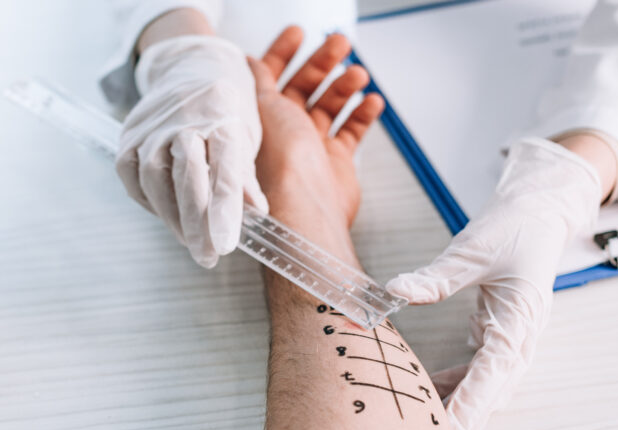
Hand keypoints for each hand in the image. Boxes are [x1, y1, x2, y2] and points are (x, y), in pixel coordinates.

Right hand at [117, 34, 267, 267]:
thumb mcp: (246, 135)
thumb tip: (254, 216)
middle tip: (207, 257)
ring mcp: (152, 126)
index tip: (225, 245)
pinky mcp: (128, 137)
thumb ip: (245, 177)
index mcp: (224, 116)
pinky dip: (151, 204)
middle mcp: (185, 118)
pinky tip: (168, 215)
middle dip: (196, 222)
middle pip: (187, 176)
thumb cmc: (225, 109)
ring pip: (156, 182)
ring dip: (173, 219)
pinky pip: (134, 180)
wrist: (188, 65)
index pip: (225, 167)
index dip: (224, 209)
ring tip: (192, 242)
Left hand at [249, 27, 383, 262]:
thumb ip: (258, 82)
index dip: (283, 52)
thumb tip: (245, 60)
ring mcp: (310, 147)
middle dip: (323, 62)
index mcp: (260, 118)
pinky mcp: (334, 162)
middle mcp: (283, 132)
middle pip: (304, 86)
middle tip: (341, 43)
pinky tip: (372, 101)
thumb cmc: (278, 163)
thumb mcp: (262, 108)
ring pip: (329, 105)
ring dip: (345, 86)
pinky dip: (362, 114)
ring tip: (360, 75)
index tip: (299, 32)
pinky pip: (350, 131)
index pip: (270, 76)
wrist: (305, 208)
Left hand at [386, 139, 602, 429]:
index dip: (469, 408)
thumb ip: (436, 276)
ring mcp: (510, 339)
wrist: (542, 209)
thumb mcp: (475, 248)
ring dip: (454, 408)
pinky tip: (423, 393)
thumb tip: (395, 291)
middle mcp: (519, 338)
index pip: (492, 377)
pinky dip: (452, 385)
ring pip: (482, 387)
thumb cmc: (517, 226)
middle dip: (462, 425)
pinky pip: (475, 371)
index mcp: (520, 321)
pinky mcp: (497, 333)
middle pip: (489, 395)